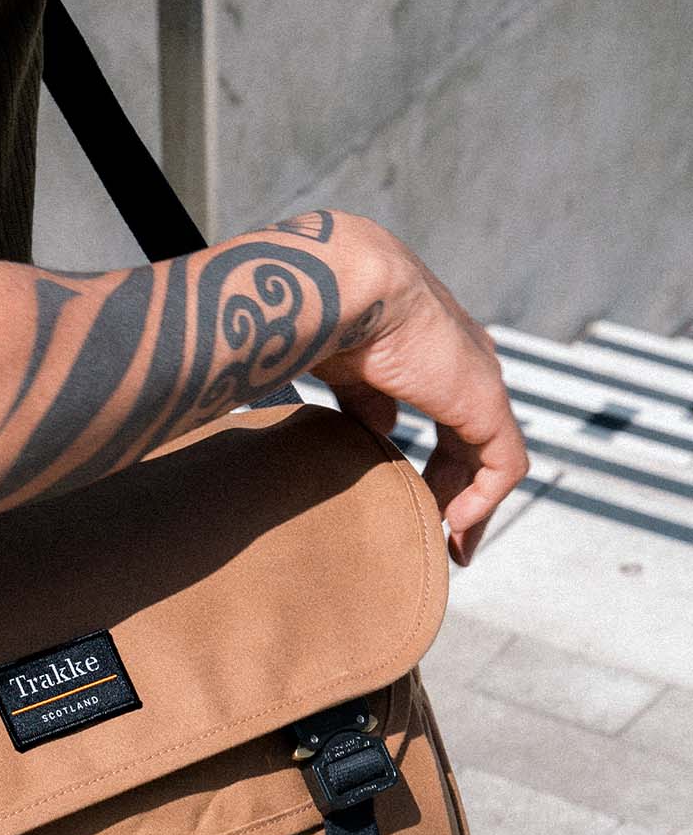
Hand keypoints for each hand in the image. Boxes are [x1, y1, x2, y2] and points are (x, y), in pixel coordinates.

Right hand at [309, 227, 528, 565]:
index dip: (441, 467)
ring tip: (454, 546)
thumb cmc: (331, 317)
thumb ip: (368, 403)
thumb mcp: (351, 371)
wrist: (346, 288)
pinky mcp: (487, 401)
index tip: (416, 506)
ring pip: (494, 458)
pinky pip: (504, 464)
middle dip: (460, 494)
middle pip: (475, 444)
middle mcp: (466, 365)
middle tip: (443, 541)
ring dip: (475, 506)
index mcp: (435, 353)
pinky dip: (484, 501)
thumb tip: (375, 433)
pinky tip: (455, 526)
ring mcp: (480, 382)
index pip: (454, 420)